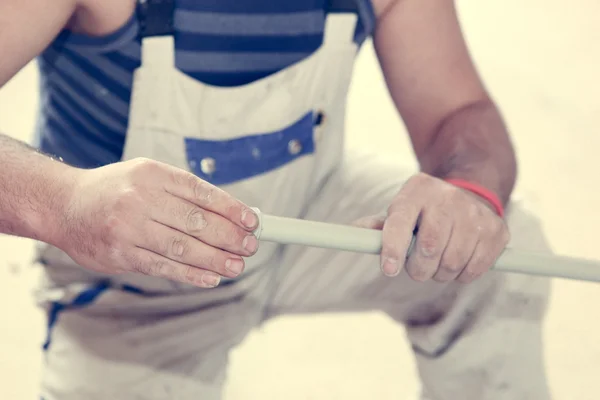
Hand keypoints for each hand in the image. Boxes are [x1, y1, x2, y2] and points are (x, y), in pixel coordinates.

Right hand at [54, 158, 258, 287]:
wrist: (64, 205)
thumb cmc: (116, 189)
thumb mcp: (147, 175)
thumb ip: (184, 193)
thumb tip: (231, 214)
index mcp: (153, 174)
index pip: (201, 192)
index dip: (231, 209)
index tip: (252, 221)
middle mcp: (140, 199)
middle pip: (196, 222)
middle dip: (229, 237)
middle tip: (251, 246)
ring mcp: (128, 228)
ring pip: (182, 248)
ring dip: (215, 259)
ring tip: (237, 266)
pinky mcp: (121, 255)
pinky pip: (163, 267)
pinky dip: (191, 274)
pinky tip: (212, 277)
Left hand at [355, 173, 509, 282]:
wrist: (471, 194)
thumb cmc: (424, 212)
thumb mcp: (401, 210)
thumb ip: (379, 226)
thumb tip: (353, 234)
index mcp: (417, 190)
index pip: (400, 222)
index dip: (392, 249)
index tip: (388, 270)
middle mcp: (447, 197)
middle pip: (429, 249)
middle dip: (418, 269)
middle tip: (418, 268)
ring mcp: (475, 213)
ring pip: (452, 263)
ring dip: (440, 274)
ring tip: (438, 263)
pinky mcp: (498, 230)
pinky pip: (475, 269)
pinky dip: (462, 275)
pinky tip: (459, 262)